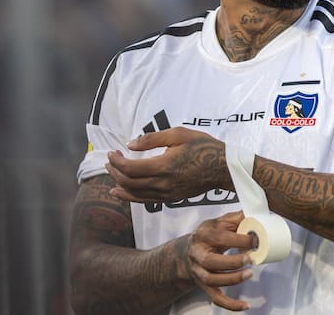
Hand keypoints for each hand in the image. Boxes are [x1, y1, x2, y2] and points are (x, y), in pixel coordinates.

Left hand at [105, 126, 228, 202]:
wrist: (223, 168)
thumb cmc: (204, 147)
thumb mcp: (179, 134)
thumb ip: (152, 139)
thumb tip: (130, 144)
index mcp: (164, 166)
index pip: (129, 168)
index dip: (116, 161)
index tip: (111, 152)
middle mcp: (163, 183)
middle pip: (128, 182)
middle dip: (115, 171)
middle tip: (110, 160)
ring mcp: (167, 194)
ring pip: (134, 194)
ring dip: (119, 184)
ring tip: (112, 174)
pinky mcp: (171, 198)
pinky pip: (145, 199)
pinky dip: (130, 196)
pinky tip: (121, 192)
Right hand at [186, 211, 254, 311]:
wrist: (189, 251)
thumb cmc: (209, 235)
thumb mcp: (219, 222)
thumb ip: (237, 218)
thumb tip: (256, 214)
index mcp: (203, 234)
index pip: (219, 238)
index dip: (238, 240)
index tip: (254, 240)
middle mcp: (197, 253)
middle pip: (211, 261)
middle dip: (231, 262)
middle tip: (249, 259)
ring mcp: (199, 271)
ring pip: (211, 280)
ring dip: (232, 279)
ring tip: (249, 274)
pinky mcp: (203, 285)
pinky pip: (215, 298)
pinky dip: (230, 304)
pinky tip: (244, 305)